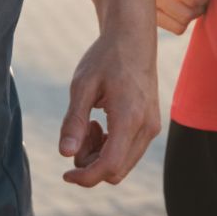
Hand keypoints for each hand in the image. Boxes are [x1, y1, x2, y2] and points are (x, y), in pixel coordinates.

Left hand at [58, 27, 161, 187]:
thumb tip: (65, 155)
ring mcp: (152, 127)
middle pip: (116, 171)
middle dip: (90, 163)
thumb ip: (73, 121)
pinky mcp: (151, 125)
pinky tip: (100, 123)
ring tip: (88, 123)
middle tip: (78, 131)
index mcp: (129, 117)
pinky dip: (110, 147)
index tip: (64, 174)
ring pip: (123, 164)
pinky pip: (129, 152)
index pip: (109, 166)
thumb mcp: (82, 85)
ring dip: (99, 155)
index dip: (85, 178)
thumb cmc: (106, 57)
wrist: (133, 37)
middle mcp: (146, 128)